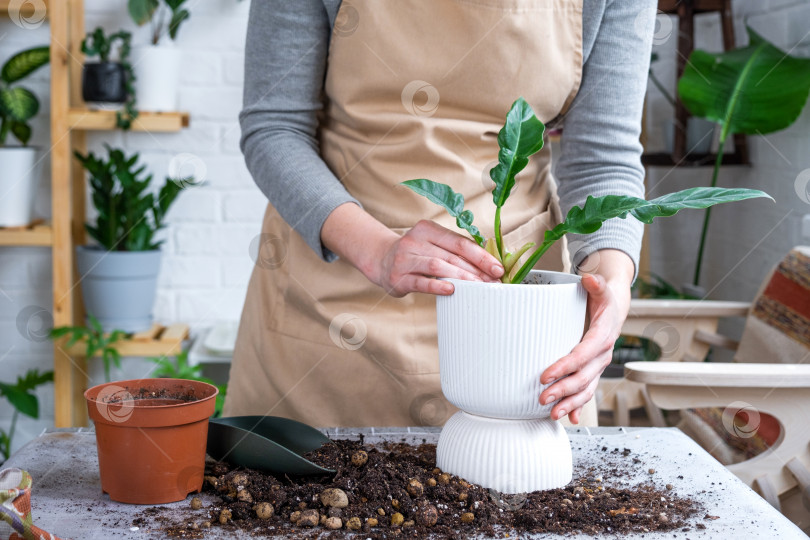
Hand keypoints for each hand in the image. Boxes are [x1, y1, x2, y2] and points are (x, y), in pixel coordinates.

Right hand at [375, 220, 503, 296]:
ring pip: (438, 266)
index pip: (459, 242)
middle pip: (452, 255)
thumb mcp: (432, 244)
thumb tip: (488, 263)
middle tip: (493, 283)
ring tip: (478, 288)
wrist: (381, 260)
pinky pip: (420, 281)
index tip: (497, 268)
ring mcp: (405, 258)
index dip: (481, 256)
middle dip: (476, 270)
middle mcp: (415, 240)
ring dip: (462, 277)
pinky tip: (452, 290)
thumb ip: (454, 250)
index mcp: (428, 229)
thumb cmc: (415, 254)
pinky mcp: (398, 277)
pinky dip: (437, 285)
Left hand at [538, 250, 633, 423]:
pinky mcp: (592, 371)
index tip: (546, 374)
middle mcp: (602, 355)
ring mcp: (598, 366)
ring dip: (570, 404)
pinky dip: (579, 407)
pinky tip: (570, 418)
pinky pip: (587, 392)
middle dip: (563, 390)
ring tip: (552, 414)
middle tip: (542, 398)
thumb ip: (596, 284)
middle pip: (583, 377)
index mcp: (602, 336)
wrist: (614, 308)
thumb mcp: (602, 288)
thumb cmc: (603, 298)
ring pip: (586, 390)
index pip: (582, 354)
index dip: (565, 366)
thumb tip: (589, 278)